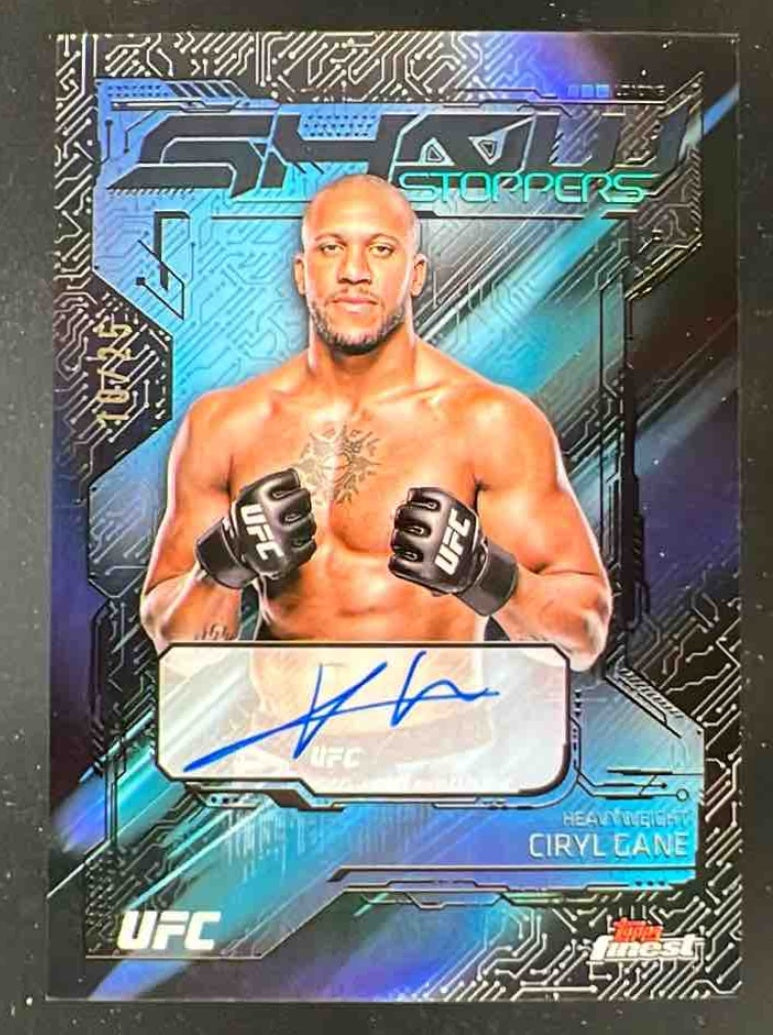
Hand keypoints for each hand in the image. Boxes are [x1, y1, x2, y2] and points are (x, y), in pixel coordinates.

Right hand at [196, 469, 315, 588]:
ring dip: (305, 522)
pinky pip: (309, 546)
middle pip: (304, 498)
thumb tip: (295, 474)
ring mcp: (280, 537)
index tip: (287, 489)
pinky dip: (306, 543)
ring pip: (309, 522)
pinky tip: (297, 540)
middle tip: (296, 506)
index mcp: (259, 495)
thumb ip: (269, 484)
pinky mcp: (286, 557)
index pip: (291, 478)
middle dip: (301, 501)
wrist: (230, 553)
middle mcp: (271, 514)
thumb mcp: (247, 496)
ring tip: (295, 523)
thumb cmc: (245, 520)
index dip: (291, 482)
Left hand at [388, 487, 517, 615]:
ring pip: (398, 537)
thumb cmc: (455, 537)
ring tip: (406, 545)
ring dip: (398, 541)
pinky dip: (397, 563)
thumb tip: (390, 513)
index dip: (412, 502)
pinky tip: (405, 562)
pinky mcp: (426, 572)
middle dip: (401, 520)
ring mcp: (433, 550)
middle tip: (408, 528)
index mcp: (450, 506)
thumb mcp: (449, 516)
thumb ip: (421, 510)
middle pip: (403, 513)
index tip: (419, 512)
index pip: (415, 494)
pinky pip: (396, 564)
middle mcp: (441, 526)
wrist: (477, 570)